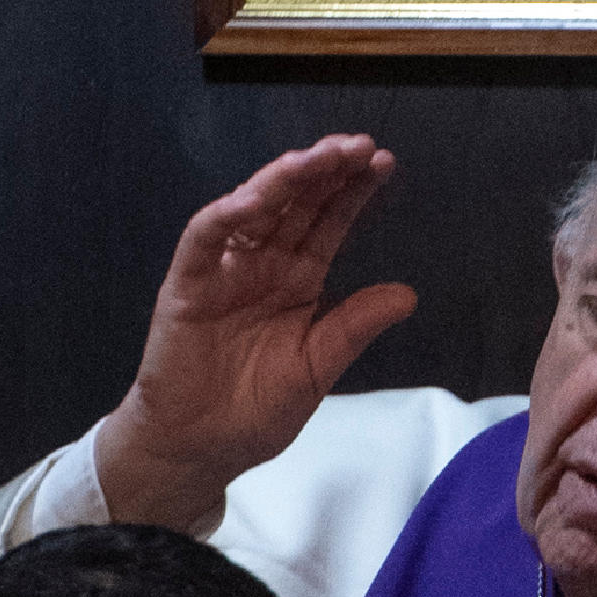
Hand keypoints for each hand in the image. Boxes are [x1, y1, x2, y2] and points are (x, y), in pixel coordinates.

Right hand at [94, 138, 417, 529]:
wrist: (199, 450)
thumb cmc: (252, 412)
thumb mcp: (317, 368)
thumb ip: (354, 326)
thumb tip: (408, 295)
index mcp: (296, 280)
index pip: (328, 222)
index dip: (353, 192)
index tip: (383, 163)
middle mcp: (262, 265)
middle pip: (297, 204)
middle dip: (327, 171)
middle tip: (359, 146)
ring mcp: (224, 270)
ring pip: (255, 207)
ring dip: (286, 178)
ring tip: (321, 158)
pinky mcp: (188, 284)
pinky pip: (205, 236)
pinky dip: (228, 213)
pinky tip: (258, 197)